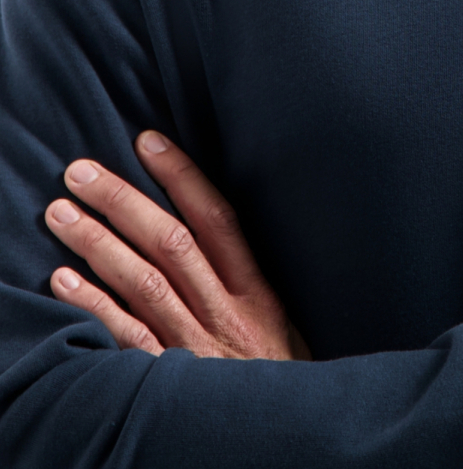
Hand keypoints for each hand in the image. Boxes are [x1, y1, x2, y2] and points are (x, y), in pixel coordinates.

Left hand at [45, 131, 310, 360]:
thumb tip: (210, 225)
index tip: (147, 141)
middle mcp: (226, 315)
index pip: (218, 220)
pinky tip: (62, 281)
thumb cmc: (277, 380)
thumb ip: (247, 282)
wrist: (285, 443)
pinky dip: (93, 308)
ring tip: (60, 213)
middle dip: (123, 201)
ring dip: (98, 244)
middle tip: (80, 171)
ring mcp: (195, 350)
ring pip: (143, 284)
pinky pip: (125, 340)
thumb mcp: (279, 325)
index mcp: (258, 294)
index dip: (182, 176)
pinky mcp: (168, 384)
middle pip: (171, 244)